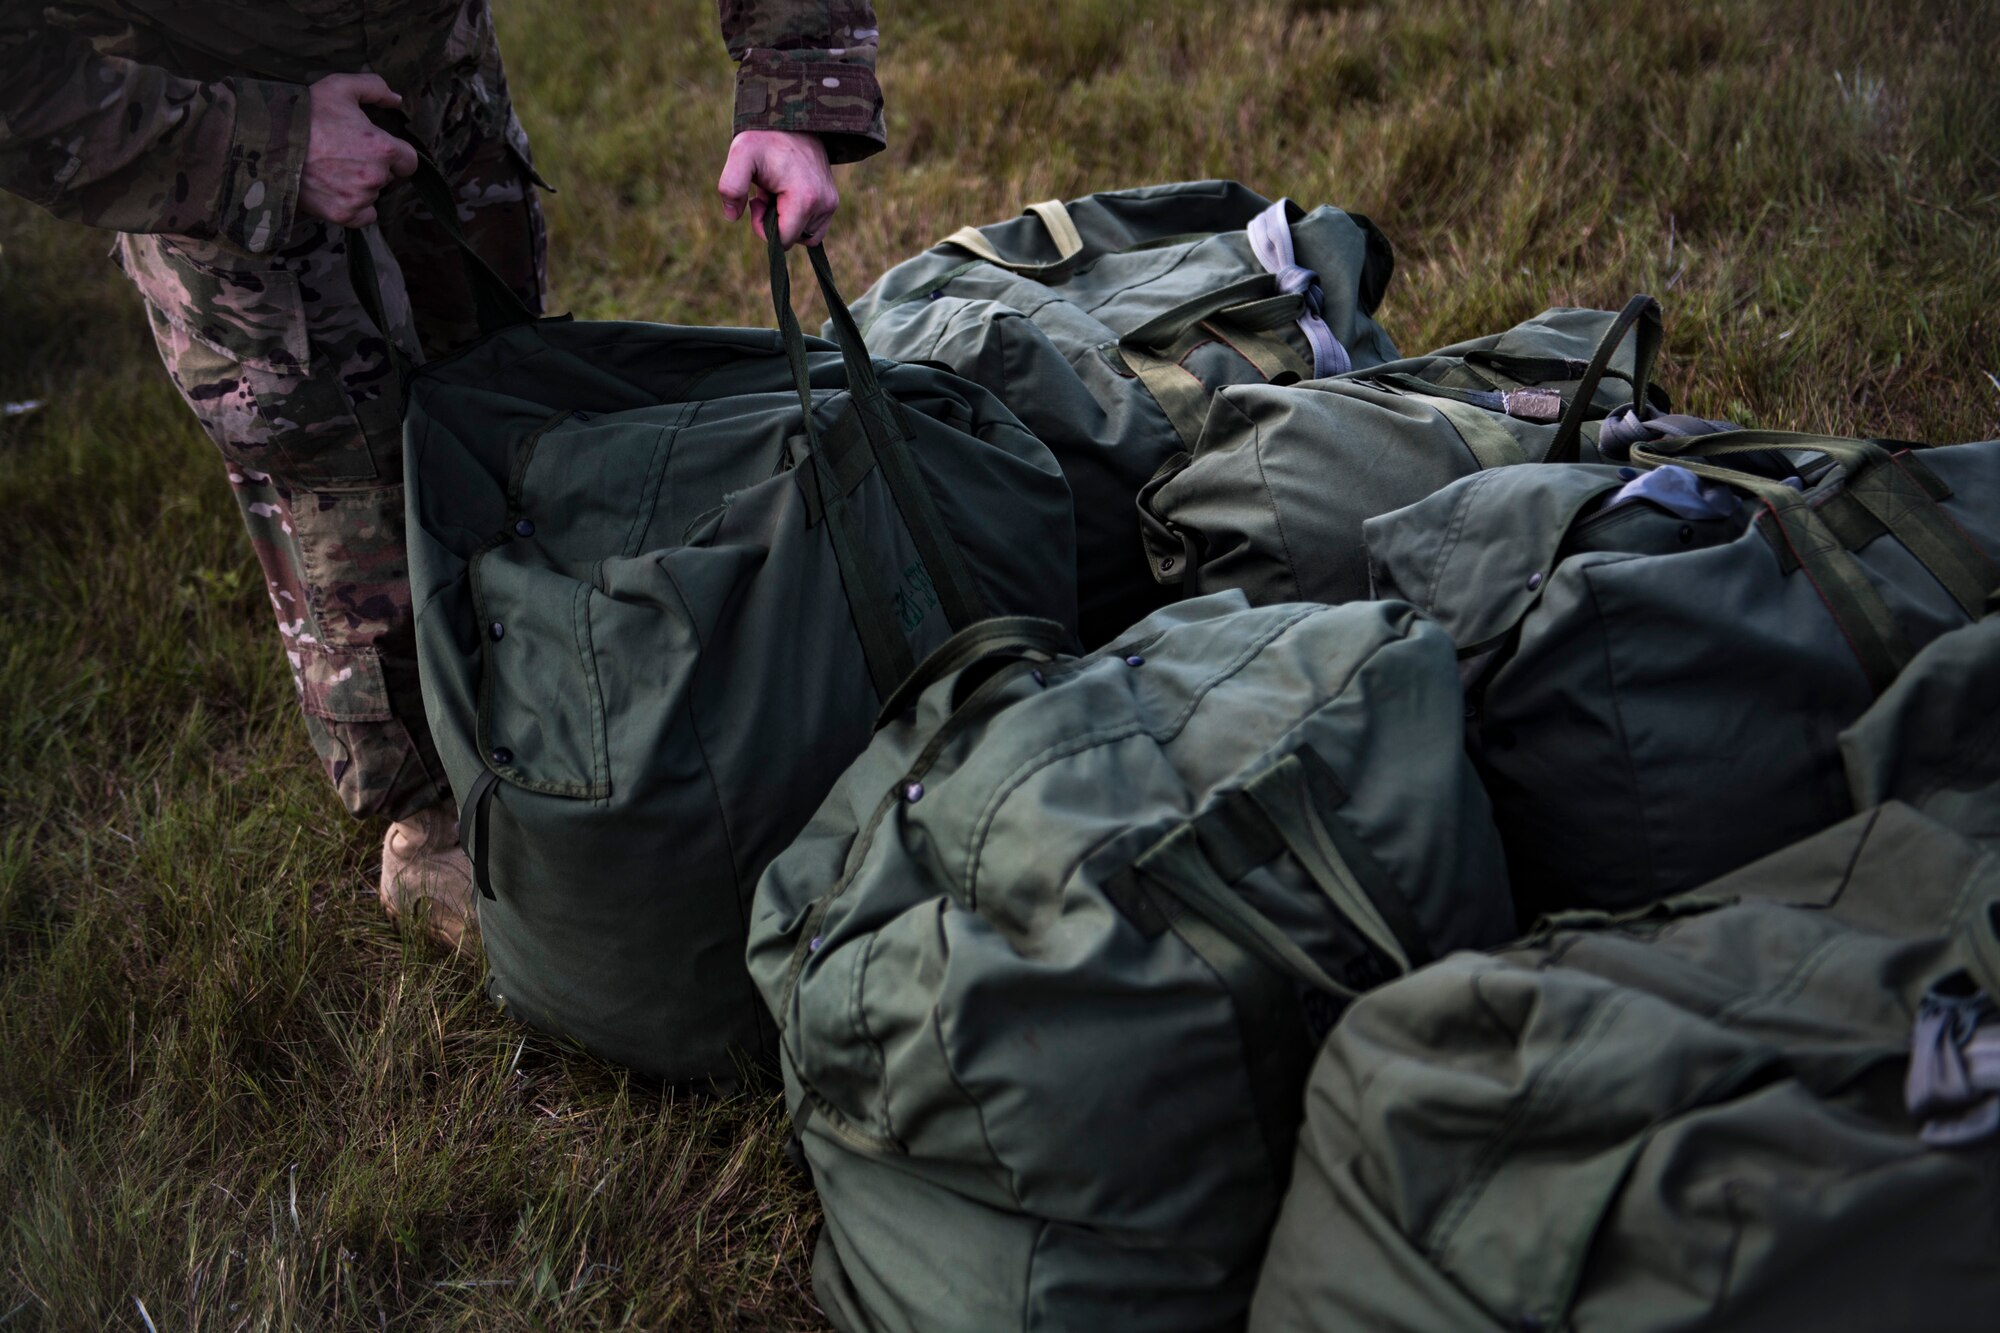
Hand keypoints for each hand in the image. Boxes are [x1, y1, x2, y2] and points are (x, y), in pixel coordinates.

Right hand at [298, 73, 419, 227]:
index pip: (409, 161)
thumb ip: (375, 88)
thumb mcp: (340, 87)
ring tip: (333, 169)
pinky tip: (335, 190)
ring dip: (361, 185)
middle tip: (346, 155)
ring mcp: (359, 198)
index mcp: (383, 147)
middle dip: (375, 167)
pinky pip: (362, 216)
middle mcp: (376, 176)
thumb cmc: (305, 112)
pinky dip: (354, 207)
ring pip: (373, 195)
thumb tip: (398, 100)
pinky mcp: (342, 214)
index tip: (376, 149)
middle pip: (389, 178)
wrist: (267, 142)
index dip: (395, 154)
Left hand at [718, 130, 838, 248]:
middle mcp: (824, 204)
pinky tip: (788, 194)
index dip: (763, 227)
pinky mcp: (832, 201)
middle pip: (793, 239)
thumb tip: (732, 216)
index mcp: (805, 198)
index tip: (758, 200)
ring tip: (778, 191)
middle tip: (767, 192)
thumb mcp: (740, 154)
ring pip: (804, 235)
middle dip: (775, 222)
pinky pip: (814, 227)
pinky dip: (798, 218)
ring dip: (786, 220)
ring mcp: (831, 203)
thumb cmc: (764, 137)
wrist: (792, 118)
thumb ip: (731, 186)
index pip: (783, 241)